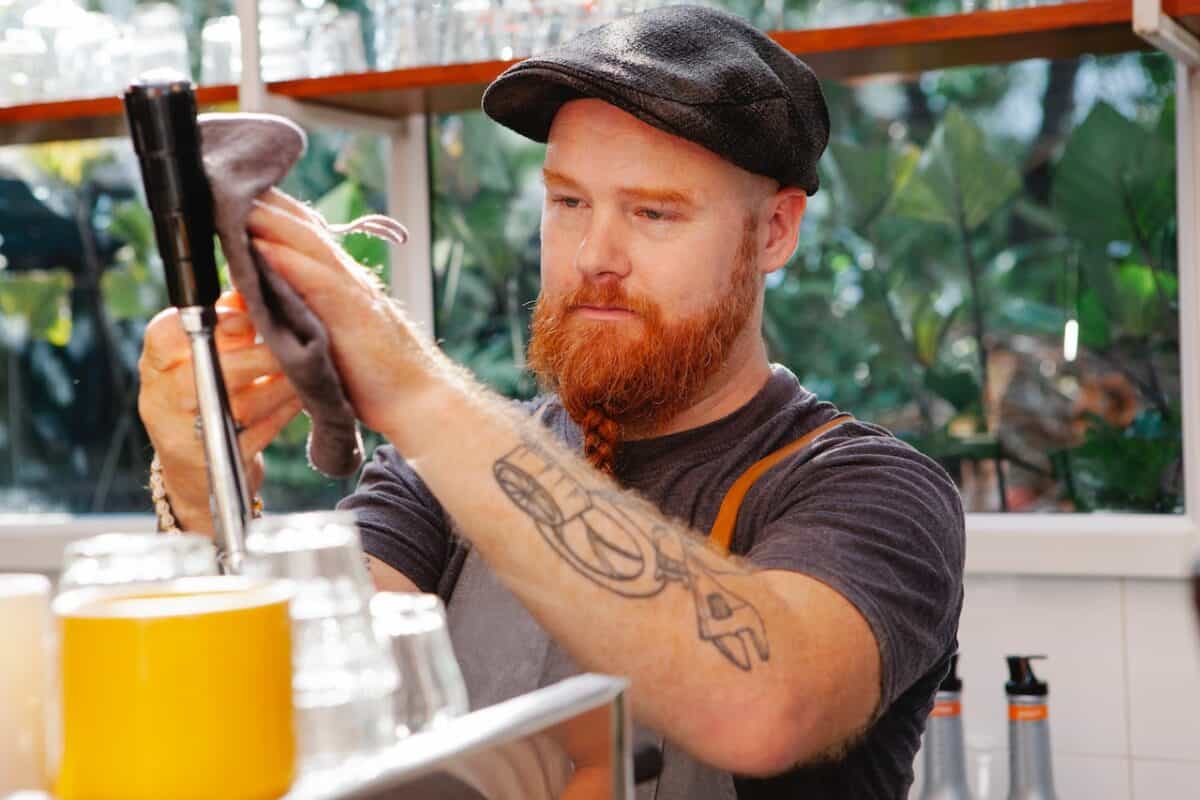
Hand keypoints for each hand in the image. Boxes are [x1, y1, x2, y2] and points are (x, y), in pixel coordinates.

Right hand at [137, 290, 302, 532]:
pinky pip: (259, 432)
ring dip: (280, 383)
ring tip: (304, 370)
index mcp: (155, 365)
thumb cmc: (207, 398)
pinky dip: (284, 411)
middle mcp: (161, 399)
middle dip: (259, 355)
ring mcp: (186, 434)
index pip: (164, 334)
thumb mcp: (204, 359)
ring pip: (240, 403)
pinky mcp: (217, 460)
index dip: (208, 322)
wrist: (197, 474)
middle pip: (209, 369)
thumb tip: (250, 288)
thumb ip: (225, 325)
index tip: (245, 319)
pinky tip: (301, 397)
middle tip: (291, 344)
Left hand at [245, 189, 441, 442]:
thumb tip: (271, 308)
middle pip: (303, 227)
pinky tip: (261, 247)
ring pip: (308, 243)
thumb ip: (308, 318)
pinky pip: (317, 279)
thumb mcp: (334, 341)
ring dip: (271, 219)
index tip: (239, 194)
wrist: (420, 401)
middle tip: (226, 180)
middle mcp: (349, 279)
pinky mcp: (355, 315)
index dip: (273, 213)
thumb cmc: (379, 380)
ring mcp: (354, 293)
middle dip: (266, 202)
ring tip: (235, 199)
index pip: (305, 236)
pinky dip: (288, 260)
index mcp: (343, 284)